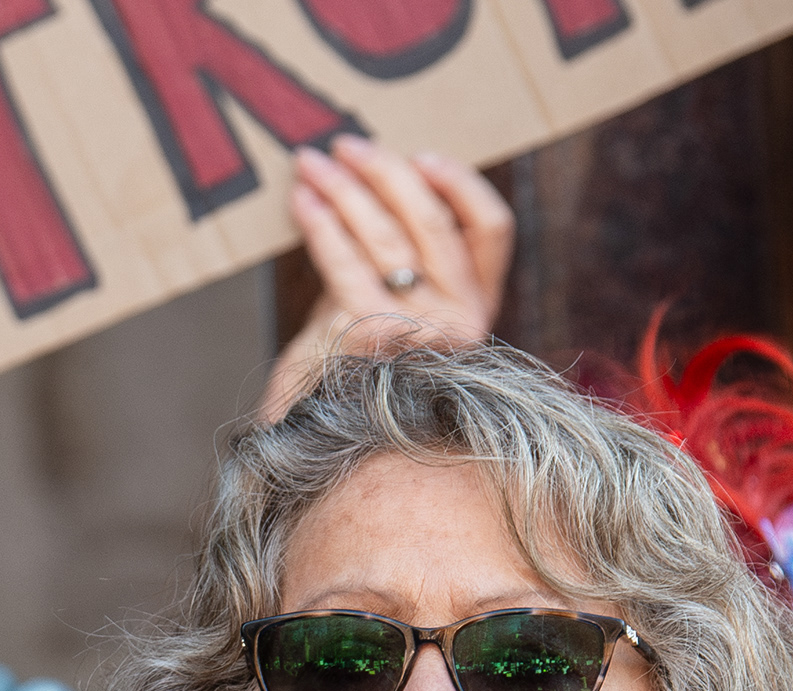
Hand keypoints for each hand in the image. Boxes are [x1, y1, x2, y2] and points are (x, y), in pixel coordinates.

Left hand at [259, 137, 513, 420]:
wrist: (323, 443)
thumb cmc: (348, 374)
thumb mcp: (381, 308)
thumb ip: (388, 257)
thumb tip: (364, 183)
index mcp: (474, 307)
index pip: (491, 229)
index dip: (460, 183)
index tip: (422, 154)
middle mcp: (461, 320)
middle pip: (433, 221)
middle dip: (385, 172)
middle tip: (344, 145)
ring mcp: (422, 332)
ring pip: (389, 235)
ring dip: (344, 188)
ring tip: (309, 163)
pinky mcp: (377, 338)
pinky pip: (347, 262)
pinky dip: (321, 225)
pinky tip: (301, 202)